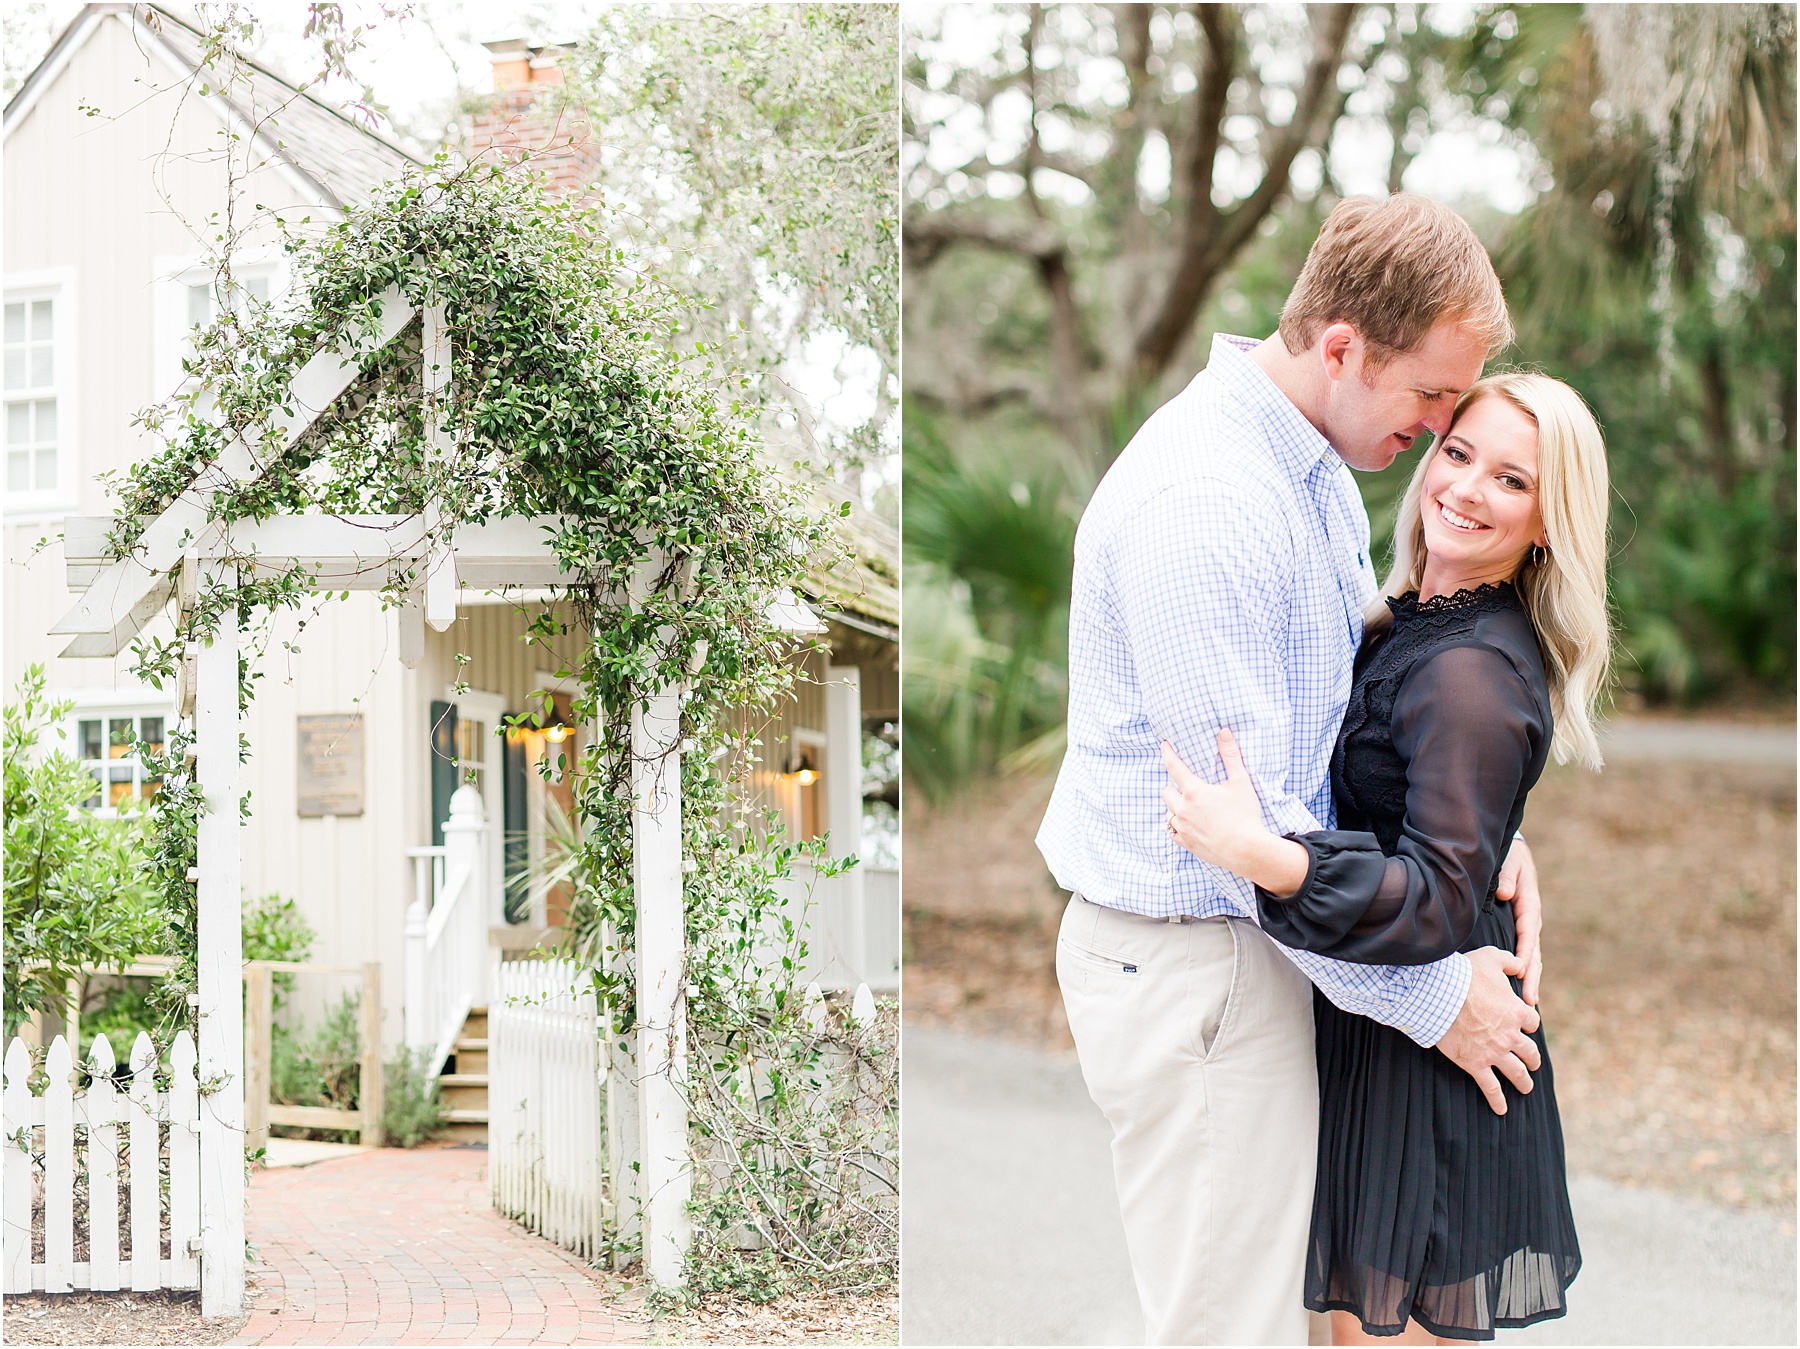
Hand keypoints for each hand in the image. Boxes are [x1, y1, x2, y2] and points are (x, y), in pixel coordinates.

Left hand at [1160, 733, 1307, 894]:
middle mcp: (1183, 809)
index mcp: (1194, 792)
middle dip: (1174, 786)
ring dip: (1175, 806)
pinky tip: (1190, 824)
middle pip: (1166, 791)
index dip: (1167, 753)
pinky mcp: (1185, 843)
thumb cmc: (1245, 816)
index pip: (1173, 766)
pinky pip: (1172, 830)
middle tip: (1188, 786)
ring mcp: (1182, 828)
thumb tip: (1224, 732)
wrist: (1247, 850)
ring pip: (1169, 811)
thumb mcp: (1240, 783)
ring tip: (1192, 807)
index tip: (1164, 745)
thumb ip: (1230, 756)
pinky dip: (1177, 824)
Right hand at [1435, 946, 1541, 1115]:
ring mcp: (1495, 1053)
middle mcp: (1511, 1036)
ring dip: (1524, 1081)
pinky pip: (1491, 1087)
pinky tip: (1502, 1110)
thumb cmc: (1464, 974)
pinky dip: (1497, 1100)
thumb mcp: (1491, 958)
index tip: (1524, 1026)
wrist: (1439, 995)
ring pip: (1517, 1073)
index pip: (1532, 1022)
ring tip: (1526, 1087)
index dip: (1528, 1024)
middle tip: (1532, 1064)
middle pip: (1530, 1052)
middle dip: (1532, 1059)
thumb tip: (1520, 965)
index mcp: (1517, 1012)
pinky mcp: (1476, 1064)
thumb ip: (1509, 962)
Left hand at [1495, 836, 1542, 1006]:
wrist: (1514, 853)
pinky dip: (1524, 969)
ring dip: (1530, 978)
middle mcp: (1530, 919)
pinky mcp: (1519, 927)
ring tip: (1529, 1003)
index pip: (1527, 934)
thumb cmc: (1510, 857)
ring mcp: (1526, 925)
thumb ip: (1507, 876)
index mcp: (1529, 905)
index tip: (1521, 973)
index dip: (1525, 954)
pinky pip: (1522, 951)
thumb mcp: (1509, 862)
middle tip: (1529, 1001)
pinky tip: (1520, 987)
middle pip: (1533, 952)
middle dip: (1531, 976)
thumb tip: (1504, 894)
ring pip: (1530, 955)